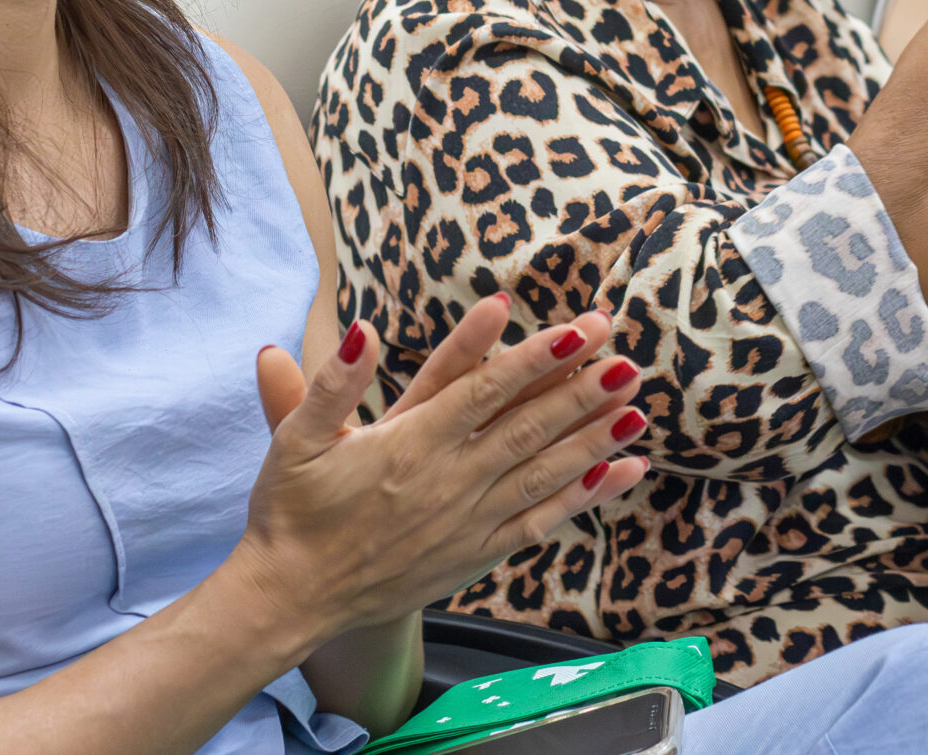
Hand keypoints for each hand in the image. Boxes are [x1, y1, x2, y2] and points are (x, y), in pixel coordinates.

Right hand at [233, 296, 647, 650]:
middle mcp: (448, 481)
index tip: (576, 328)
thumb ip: (330, 382)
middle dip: (581, 388)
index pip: (484, 390)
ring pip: (543, 471)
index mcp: (409, 443)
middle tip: (626, 355)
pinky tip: (619, 471)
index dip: (534, 358)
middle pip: (527, 426)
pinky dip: (584, 495)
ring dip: (593, 436)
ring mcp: (467, 521)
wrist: (292, 598)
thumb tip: (361, 331)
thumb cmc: (291, 513)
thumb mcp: (296, 438)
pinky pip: (540, 520)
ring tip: (637, 405)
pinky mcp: (475, 555)